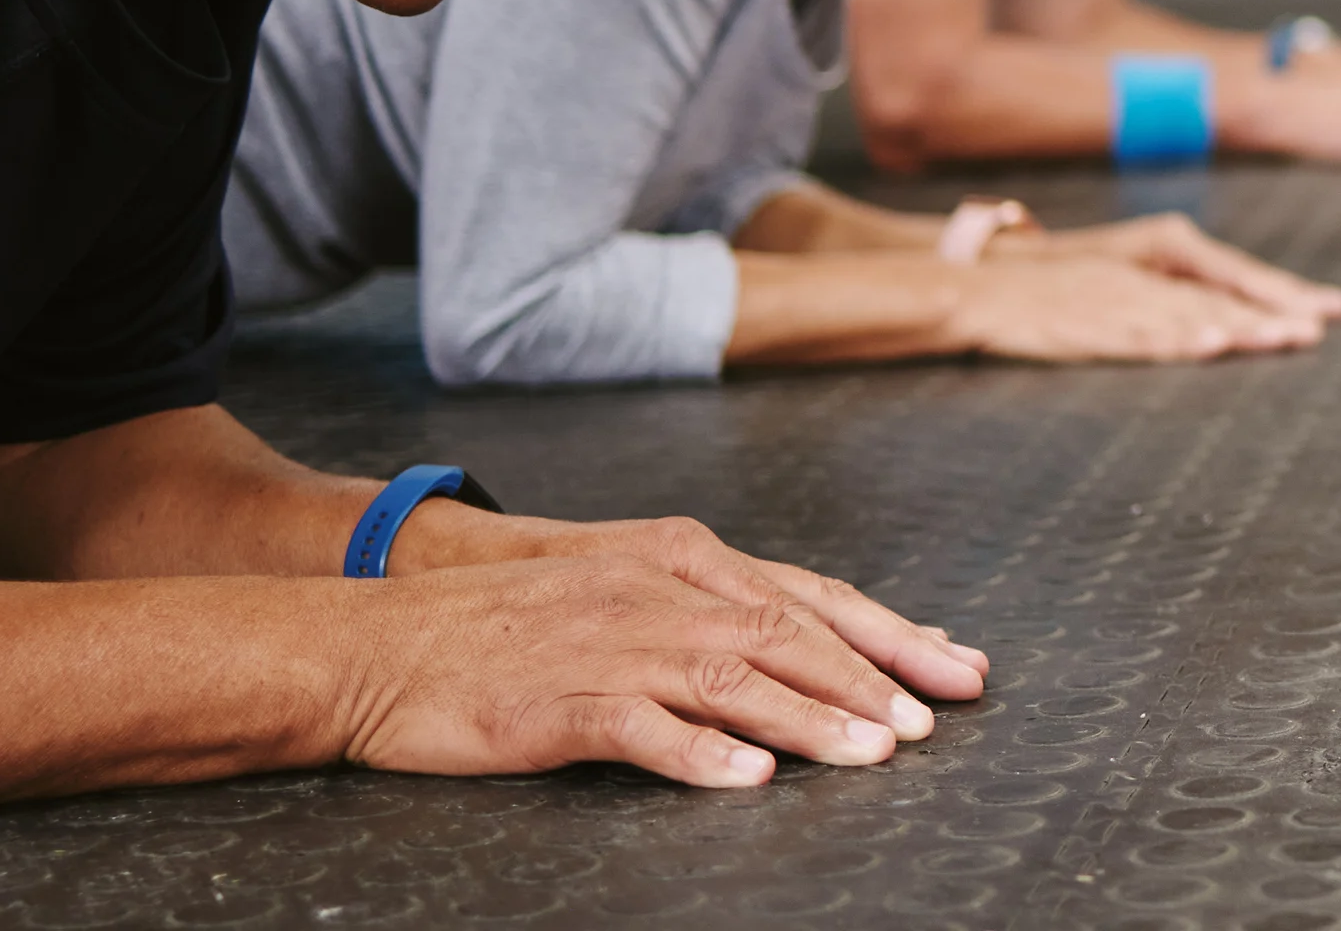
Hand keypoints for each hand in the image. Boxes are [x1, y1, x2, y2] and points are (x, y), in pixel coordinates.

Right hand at [334, 532, 982, 788]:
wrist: (382, 638)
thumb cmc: (507, 623)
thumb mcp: (621, 591)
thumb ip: (711, 608)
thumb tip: (803, 640)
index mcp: (677, 562)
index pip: (807, 596)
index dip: (888, 632)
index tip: (958, 665)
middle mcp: (655, 594)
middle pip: (786, 633)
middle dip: (870, 677)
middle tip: (934, 720)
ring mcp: (608, 645)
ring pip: (731, 676)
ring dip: (810, 717)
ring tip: (872, 753)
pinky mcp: (558, 702)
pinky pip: (641, 726)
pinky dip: (699, 753)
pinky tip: (748, 777)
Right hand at [950, 254, 1330, 362]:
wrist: (981, 288)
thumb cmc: (1045, 292)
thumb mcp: (1108, 283)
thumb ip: (1157, 300)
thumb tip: (1210, 319)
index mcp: (1150, 262)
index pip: (1227, 280)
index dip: (1277, 296)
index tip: (1326, 310)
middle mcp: (1143, 279)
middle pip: (1220, 298)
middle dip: (1271, 315)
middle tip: (1321, 327)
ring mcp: (1121, 303)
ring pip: (1192, 316)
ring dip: (1240, 329)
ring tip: (1284, 338)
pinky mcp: (1095, 328)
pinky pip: (1146, 337)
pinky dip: (1180, 340)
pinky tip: (1210, 345)